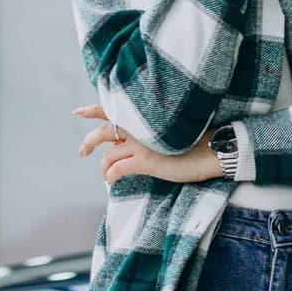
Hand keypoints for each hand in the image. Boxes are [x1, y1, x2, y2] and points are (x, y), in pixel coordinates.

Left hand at [73, 104, 223, 183]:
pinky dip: (110, 177)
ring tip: (106, 175)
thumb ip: (152, 130)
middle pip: (104, 131)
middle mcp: (140, 127)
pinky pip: (116, 170)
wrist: (214, 150)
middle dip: (89, 142)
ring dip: (104, 167)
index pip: (113, 109)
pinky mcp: (144, 161)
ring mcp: (141, 144)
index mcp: (146, 116)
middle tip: (82, 152)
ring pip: (108, 156)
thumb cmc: (200, 140)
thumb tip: (136, 140)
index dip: (93, 110)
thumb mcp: (172, 129)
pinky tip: (112, 182)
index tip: (77, 111)